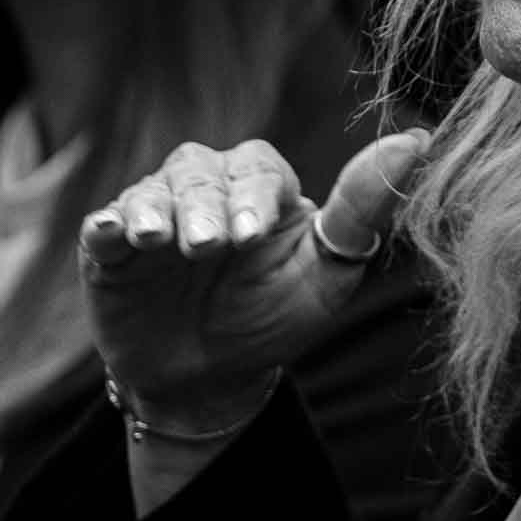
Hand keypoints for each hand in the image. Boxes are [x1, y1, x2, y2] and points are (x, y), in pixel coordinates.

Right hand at [77, 130, 429, 421]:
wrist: (209, 380)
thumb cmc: (277, 316)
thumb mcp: (326, 272)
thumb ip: (363, 209)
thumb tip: (418, 141)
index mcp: (261, 185)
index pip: (258, 169)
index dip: (253, 196)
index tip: (252, 235)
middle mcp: (205, 187)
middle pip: (199, 172)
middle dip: (203, 206)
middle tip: (208, 246)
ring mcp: (155, 213)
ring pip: (151, 191)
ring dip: (154, 211)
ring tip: (158, 239)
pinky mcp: (109, 247)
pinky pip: (102, 224)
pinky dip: (104, 225)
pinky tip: (108, 234)